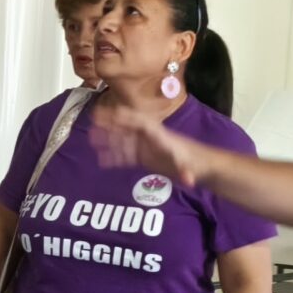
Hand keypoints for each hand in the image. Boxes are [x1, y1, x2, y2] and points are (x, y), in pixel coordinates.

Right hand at [89, 104, 204, 184]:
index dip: (126, 117)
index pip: (141, 122)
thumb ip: (187, 173)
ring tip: (91, 138)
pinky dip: (114, 156)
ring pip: (124, 140)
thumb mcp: (191, 168)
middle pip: (128, 127)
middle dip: (112, 122)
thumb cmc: (197, 164)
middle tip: (94, 117)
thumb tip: (189, 180)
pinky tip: (101, 159)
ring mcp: (146, 147)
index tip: (111, 112)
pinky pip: (126, 155)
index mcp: (159, 135)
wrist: (201, 166)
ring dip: (109, 139)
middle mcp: (150, 138)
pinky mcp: (144, 158)